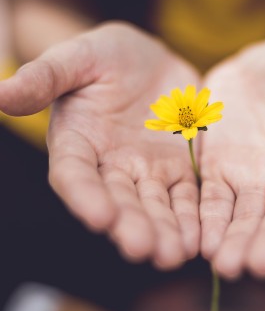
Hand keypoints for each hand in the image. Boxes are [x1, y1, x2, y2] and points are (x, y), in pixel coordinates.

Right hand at [0, 22, 200, 268]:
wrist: (149, 61)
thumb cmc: (107, 56)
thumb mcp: (79, 57)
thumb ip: (46, 76)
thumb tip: (2, 93)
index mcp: (79, 142)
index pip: (75, 175)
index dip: (85, 196)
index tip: (100, 217)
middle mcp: (111, 165)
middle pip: (119, 200)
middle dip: (131, 225)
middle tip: (144, 249)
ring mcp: (147, 169)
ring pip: (155, 205)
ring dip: (164, 230)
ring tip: (175, 254)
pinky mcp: (178, 167)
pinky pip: (186, 195)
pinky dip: (192, 216)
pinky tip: (200, 237)